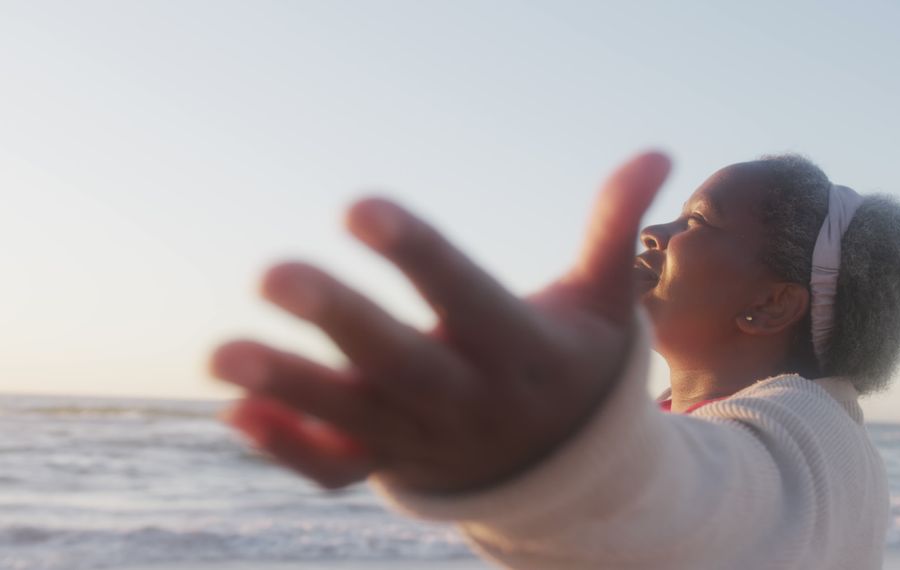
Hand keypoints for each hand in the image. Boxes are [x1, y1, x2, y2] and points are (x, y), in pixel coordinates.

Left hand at [209, 152, 670, 492]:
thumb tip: (658, 154)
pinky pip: (338, 467)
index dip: (417, 254)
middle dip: (341, 322)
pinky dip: (289, 447)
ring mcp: (424, 437)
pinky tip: (237, 409)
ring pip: (354, 417)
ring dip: (291, 388)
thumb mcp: (603, 301)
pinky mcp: (392, 461)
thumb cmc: (576, 363)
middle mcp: (468, 397)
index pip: (466, 296)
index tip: (360, 208)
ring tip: (222, 353)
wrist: (568, 470)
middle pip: (400, 363)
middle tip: (273, 273)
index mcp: (519, 348)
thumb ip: (615, 230)